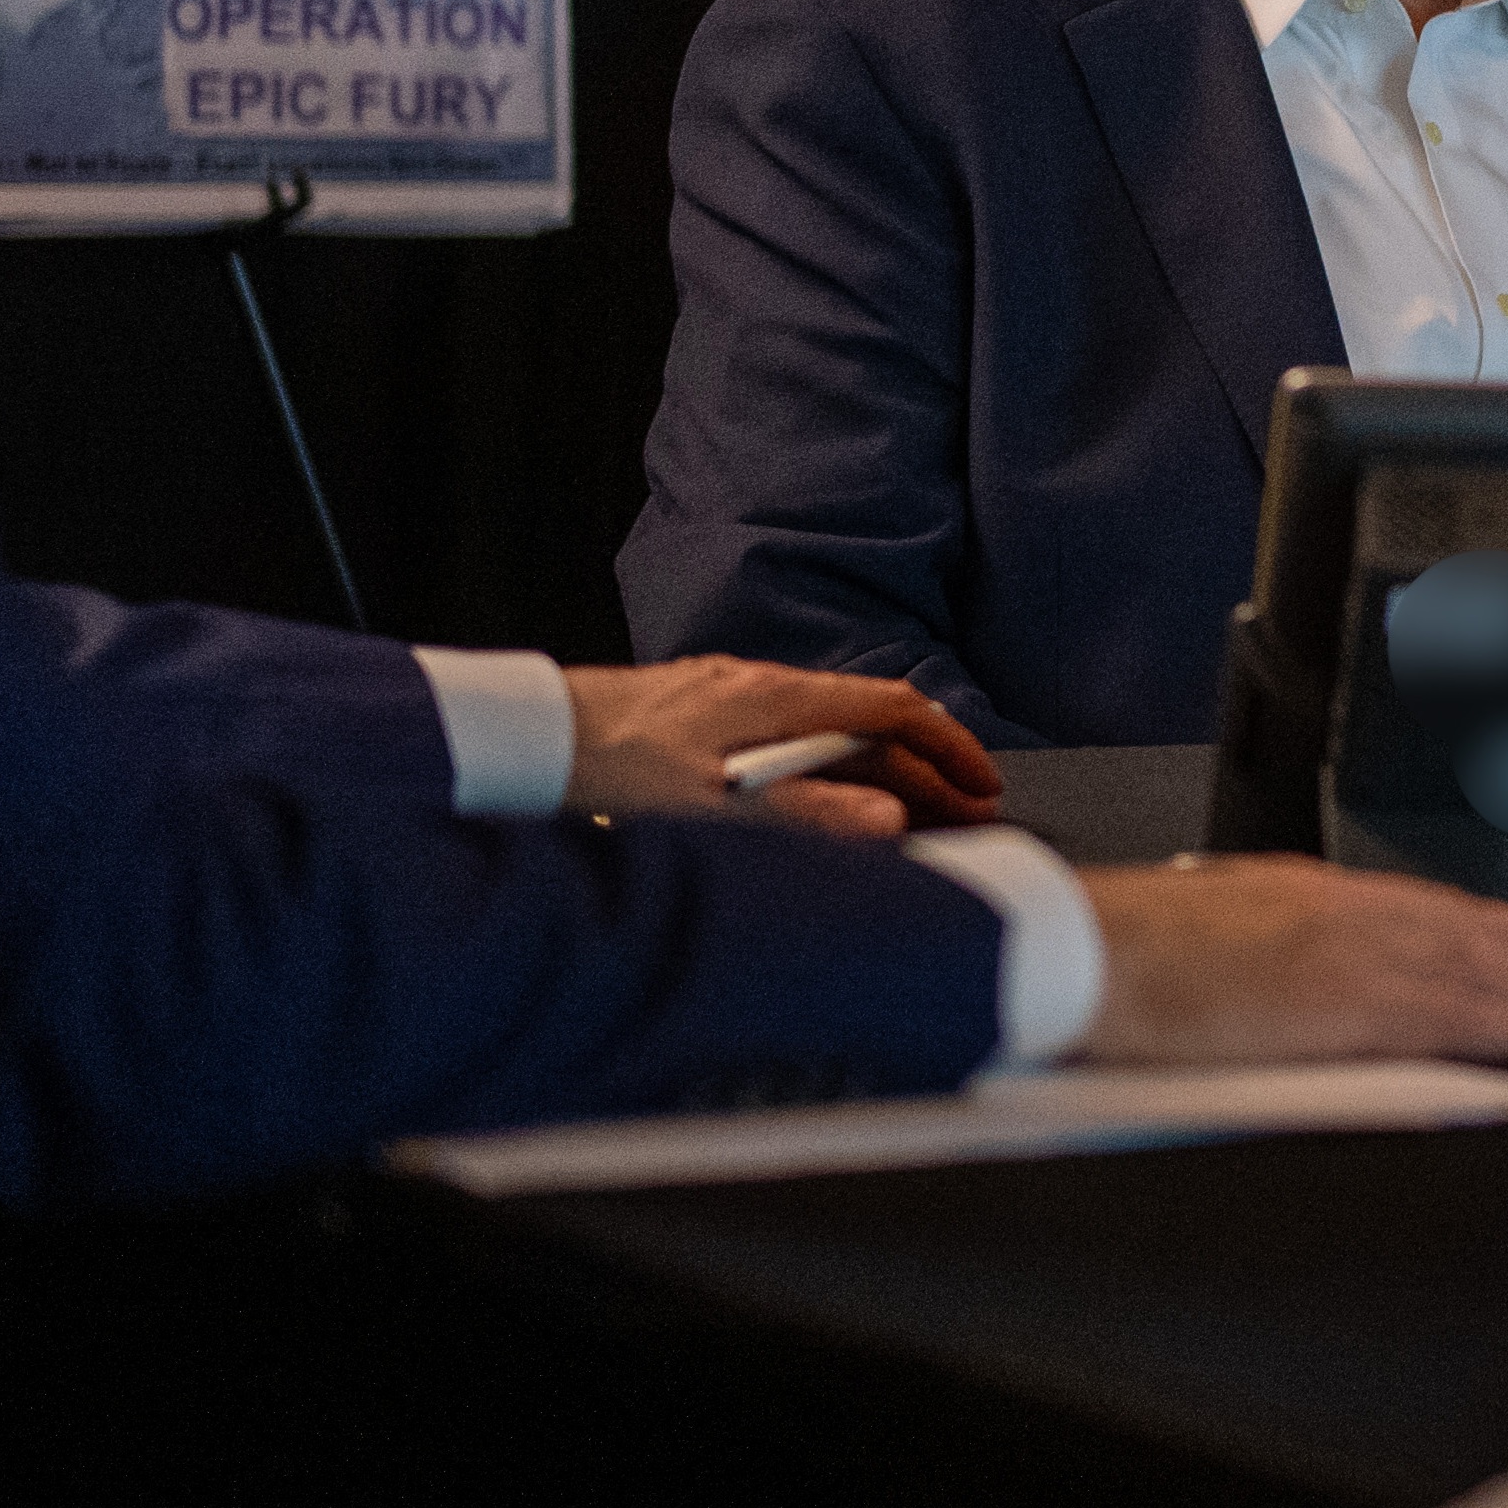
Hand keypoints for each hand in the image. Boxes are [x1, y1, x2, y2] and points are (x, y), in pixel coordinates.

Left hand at [559, 657, 1001, 837]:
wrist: (523, 737)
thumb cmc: (606, 772)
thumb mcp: (711, 809)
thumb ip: (806, 818)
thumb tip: (890, 822)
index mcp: (777, 699)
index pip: (894, 709)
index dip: (949, 749)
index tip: (984, 787)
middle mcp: (760, 686)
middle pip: (867, 723)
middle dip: (923, 771)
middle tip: (961, 818)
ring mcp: (728, 696)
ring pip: (827, 730)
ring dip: (874, 772)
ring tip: (902, 817)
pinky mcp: (697, 714)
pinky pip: (788, 737)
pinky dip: (826, 769)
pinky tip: (815, 801)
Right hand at [1073, 859, 1507, 1071]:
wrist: (1074, 953)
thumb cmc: (1131, 961)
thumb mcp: (1233, 950)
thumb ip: (1299, 969)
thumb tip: (1342, 1005)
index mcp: (1325, 902)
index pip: (1452, 921)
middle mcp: (1353, 913)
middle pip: (1491, 939)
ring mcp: (1352, 950)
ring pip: (1490, 970)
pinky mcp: (1341, 997)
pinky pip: (1453, 1010)